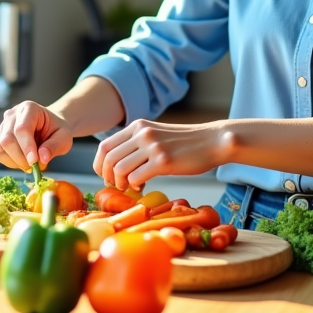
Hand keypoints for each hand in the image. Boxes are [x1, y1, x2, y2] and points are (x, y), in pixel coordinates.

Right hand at [0, 100, 74, 171]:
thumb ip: (54, 146)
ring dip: (14, 162)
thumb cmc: (56, 130)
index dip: (26, 147)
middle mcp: (13, 114)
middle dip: (20, 158)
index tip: (34, 162)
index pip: (22, 129)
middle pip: (7, 139)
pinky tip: (22, 162)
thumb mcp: (64, 137)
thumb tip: (42, 158)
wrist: (50, 127)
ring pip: (0, 147)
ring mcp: (3, 125)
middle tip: (35, 167)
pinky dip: (9, 162)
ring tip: (30, 164)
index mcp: (30, 108)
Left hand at [94, 118, 229, 191]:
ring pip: (119, 169)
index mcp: (138, 126)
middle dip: (108, 177)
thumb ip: (138, 143)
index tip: (106, 176)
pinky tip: (143, 187)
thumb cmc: (185, 143)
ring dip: (121, 183)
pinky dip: (135, 186)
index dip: (100, 165)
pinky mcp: (164, 161)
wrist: (213, 141)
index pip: (105, 146)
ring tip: (131, 186)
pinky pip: (136, 177)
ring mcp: (153, 146)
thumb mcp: (157, 135)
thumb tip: (117, 164)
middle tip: (117, 186)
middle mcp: (142, 133)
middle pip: (109, 158)